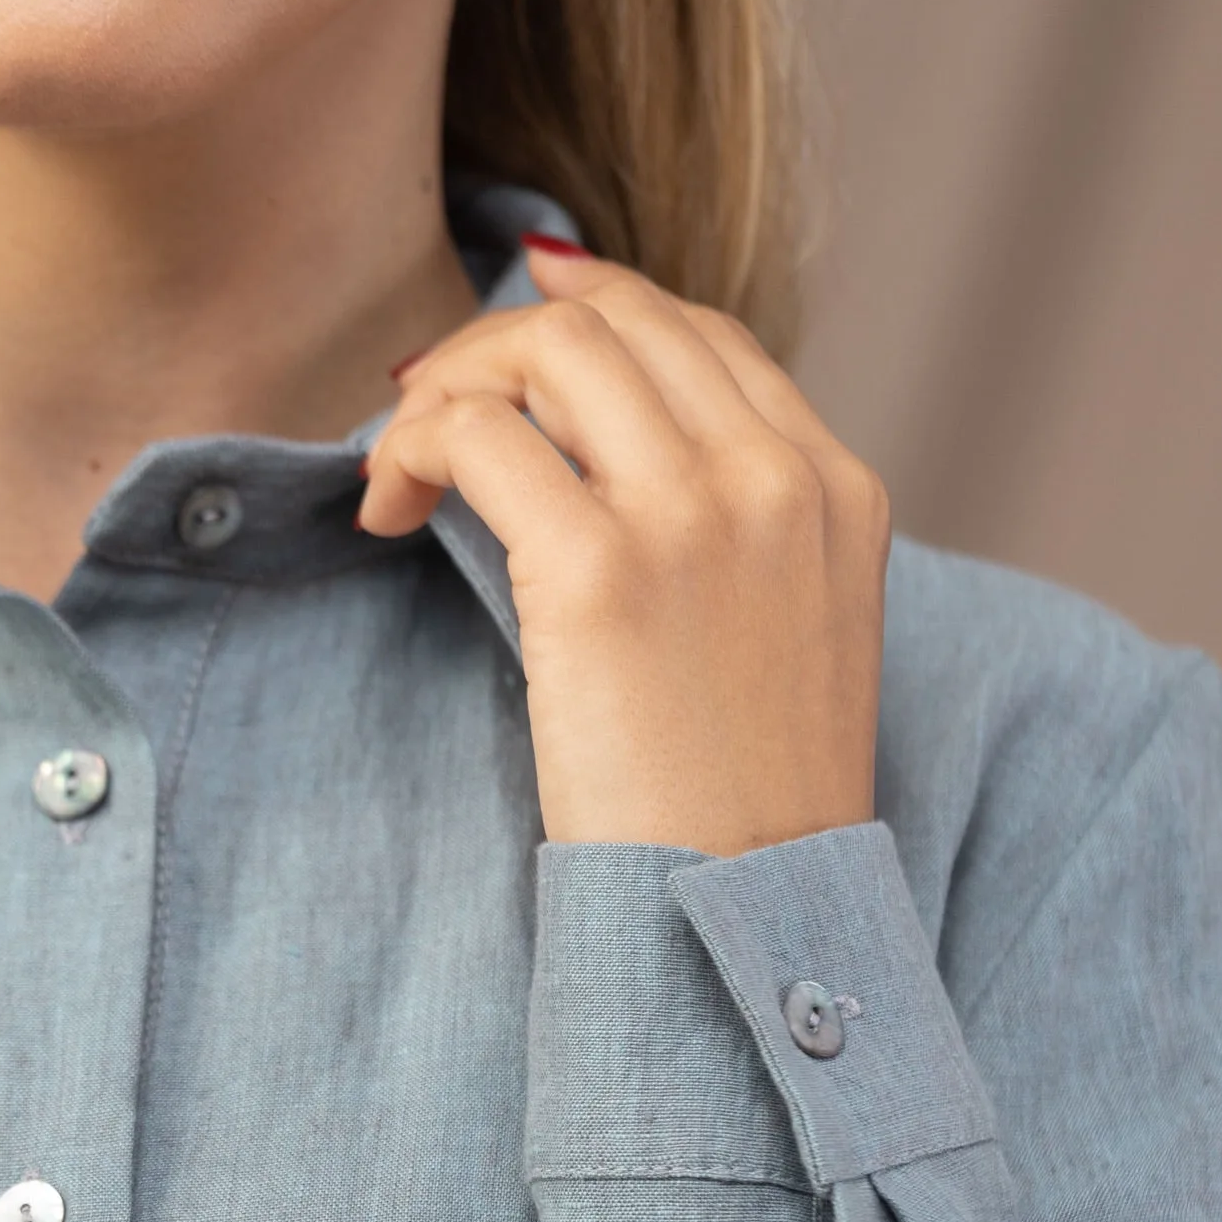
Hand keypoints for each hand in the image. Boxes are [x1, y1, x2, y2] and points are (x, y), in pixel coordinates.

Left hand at [359, 249, 890, 855]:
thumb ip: (740, 545)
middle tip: (432, 414)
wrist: (750, 904)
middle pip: (619, 319)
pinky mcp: (601, 571)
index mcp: (835, 490)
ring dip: (447, 387)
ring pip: (547, 350)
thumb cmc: (747, 810)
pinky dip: (411, 451)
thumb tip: (612, 485)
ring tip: (401, 468)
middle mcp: (774, 478)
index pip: (705, 336)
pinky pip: (477, 438)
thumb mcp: (791, 644)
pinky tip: (386, 513)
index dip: (594, 317)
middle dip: (501, 346)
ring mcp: (693, 514)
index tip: (511, 350)